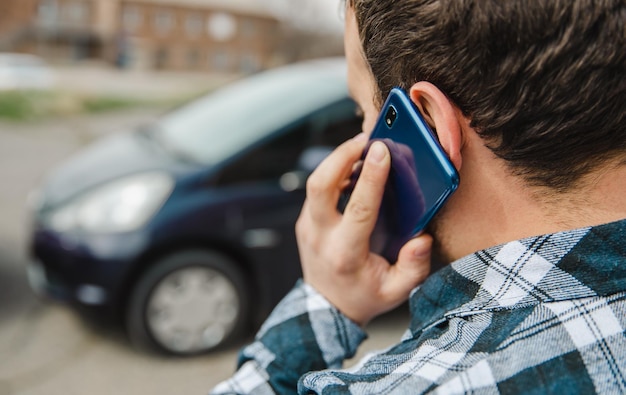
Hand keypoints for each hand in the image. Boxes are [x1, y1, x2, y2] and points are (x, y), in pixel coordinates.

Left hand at [296, 135, 432, 325]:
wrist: (327, 309)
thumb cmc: (364, 296)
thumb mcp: (396, 291)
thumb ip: (413, 267)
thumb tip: (420, 238)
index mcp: (346, 253)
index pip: (358, 208)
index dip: (371, 176)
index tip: (382, 150)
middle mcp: (321, 237)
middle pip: (319, 185)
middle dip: (341, 155)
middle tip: (365, 140)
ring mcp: (307, 228)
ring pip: (314, 182)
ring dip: (336, 160)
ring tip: (361, 147)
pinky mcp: (305, 220)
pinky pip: (315, 189)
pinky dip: (333, 172)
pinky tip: (351, 166)